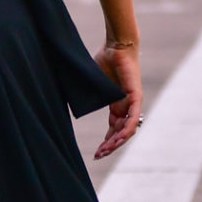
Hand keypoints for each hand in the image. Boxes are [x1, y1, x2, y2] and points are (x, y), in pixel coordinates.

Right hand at [92, 42, 141, 157]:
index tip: (96, 153)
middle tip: (98, 156)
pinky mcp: (135, 97)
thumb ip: (86, 97)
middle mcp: (126, 107)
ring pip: (128, 129)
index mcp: (117, 105)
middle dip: (110, 146)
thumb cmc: (104, 60)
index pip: (114, 129)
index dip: (106, 142)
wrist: (115, 45)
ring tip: (105, 151)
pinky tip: (118, 140)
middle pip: (120, 133)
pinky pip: (133, 118)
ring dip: (117, 142)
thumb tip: (66, 105)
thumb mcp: (92, 85)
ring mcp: (132, 103)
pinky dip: (126, 130)